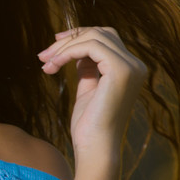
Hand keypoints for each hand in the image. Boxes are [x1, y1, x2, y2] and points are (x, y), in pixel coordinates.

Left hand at [37, 26, 146, 166]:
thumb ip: (88, 69)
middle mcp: (136, 66)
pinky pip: (90, 46)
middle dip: (69, 39)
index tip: (52, 48)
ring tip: (45, 63)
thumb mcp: (88, 89)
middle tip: (44, 55)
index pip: (106, 38)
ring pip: (93, 37)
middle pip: (100, 33)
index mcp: (131, 70)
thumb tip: (78, 51)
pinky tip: (53, 66)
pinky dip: (68, 52)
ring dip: (63, 47)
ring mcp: (131, 67)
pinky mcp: (121, 71)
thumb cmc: (89, 124)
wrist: (95, 147)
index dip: (78, 37)